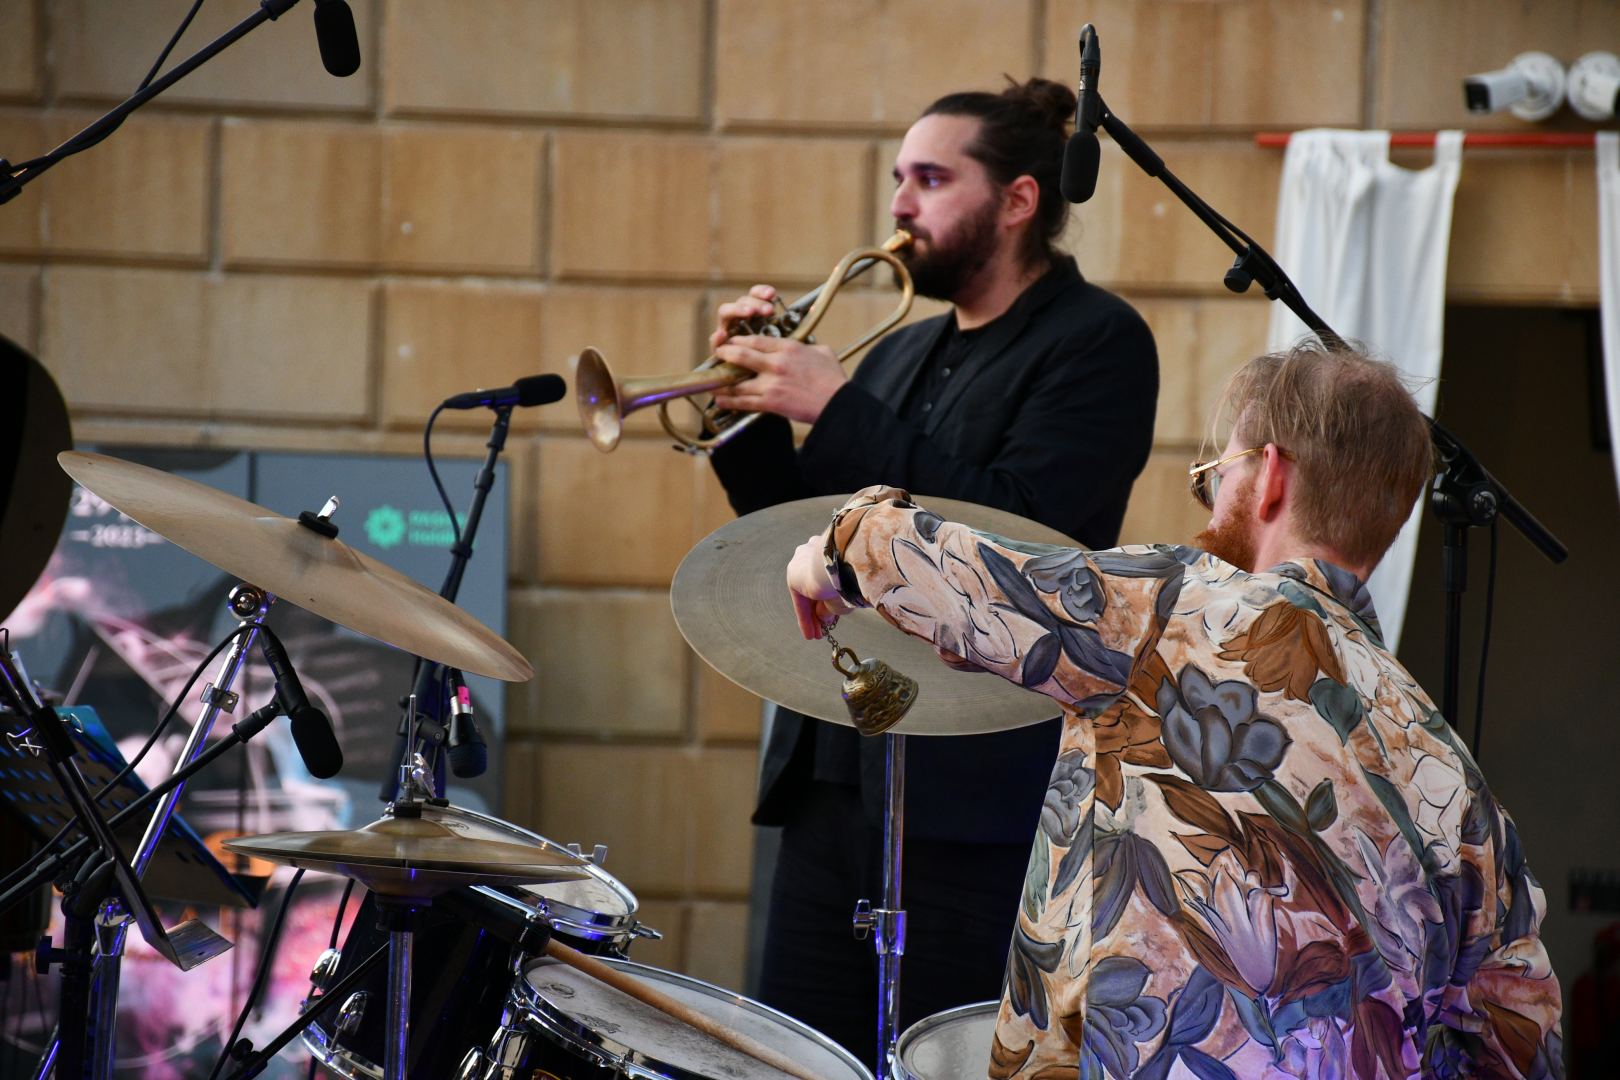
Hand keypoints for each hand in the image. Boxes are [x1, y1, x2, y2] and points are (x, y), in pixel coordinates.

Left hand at [708, 285, 846, 424]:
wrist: (837, 404)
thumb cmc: (833, 378)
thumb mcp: (822, 352)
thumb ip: (806, 346)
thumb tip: (802, 345)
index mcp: (788, 348)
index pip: (755, 339)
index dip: (738, 339)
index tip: (731, 341)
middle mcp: (776, 364)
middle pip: (740, 354)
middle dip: (725, 353)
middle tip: (718, 354)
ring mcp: (771, 384)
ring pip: (737, 380)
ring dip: (722, 380)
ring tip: (713, 380)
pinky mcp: (771, 403)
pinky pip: (743, 401)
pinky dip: (729, 400)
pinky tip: (721, 399)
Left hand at [786, 533, 851, 638]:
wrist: (844, 562)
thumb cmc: (854, 575)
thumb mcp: (848, 592)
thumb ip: (834, 604)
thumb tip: (824, 618)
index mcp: (833, 547)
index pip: (829, 576)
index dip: (832, 598)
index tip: (835, 613)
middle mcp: (815, 550)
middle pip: (816, 587)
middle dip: (821, 610)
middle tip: (825, 627)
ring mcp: (803, 561)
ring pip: (808, 595)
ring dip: (813, 616)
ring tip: (818, 635)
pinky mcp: (794, 574)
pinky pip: (801, 600)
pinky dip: (805, 617)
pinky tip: (810, 633)